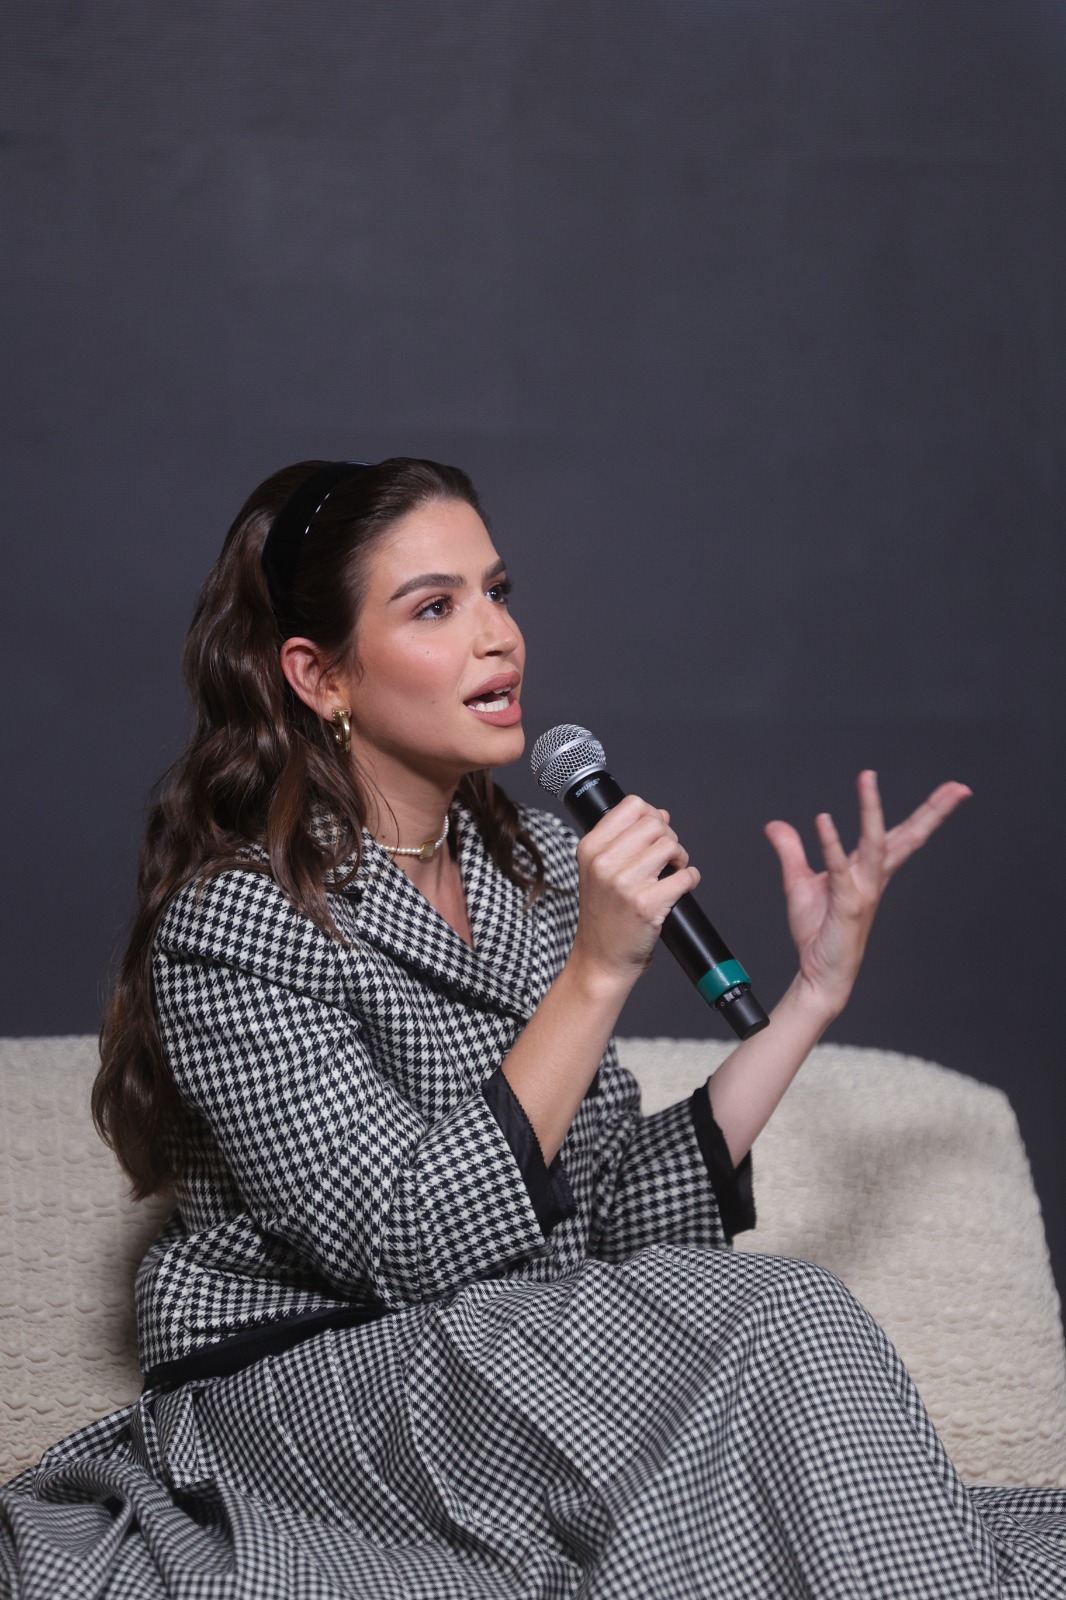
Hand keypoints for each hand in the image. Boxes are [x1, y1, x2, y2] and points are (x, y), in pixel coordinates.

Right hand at [570, 795, 700, 994]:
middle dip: (669, 838)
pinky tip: (679, 889)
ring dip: (680, 858)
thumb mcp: (598, 870)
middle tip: (667, 858)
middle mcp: (603, 862)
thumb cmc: (603, 916)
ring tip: (672, 873)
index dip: (652, 815)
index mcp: (590, 848)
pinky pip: (685, 876)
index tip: (655, 833)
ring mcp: (624, 884)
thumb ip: (625, 840)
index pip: (632, 806)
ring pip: (671, 846)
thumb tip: (661, 814)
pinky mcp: (646, 905)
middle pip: (655, 823)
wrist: (599, 960)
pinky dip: (690, 880)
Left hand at [764, 771, 971, 1017]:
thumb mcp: (799, 883)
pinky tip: (823, 820)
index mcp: (869, 870)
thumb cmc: (819, 932)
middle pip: (908, 836)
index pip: (900, 833)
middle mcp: (873, 878)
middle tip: (959, 787)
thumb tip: (776, 825)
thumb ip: (791, 851)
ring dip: (870, 809)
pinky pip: (838, 870)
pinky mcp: (847, 905)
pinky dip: (831, 844)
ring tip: (868, 777)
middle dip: (933, 811)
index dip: (927, 811)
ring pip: (874, 844)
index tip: (951, 789)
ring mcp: (863, 891)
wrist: (819, 973)